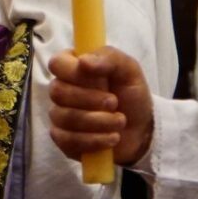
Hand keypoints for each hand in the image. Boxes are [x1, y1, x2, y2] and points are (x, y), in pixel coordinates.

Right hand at [49, 46, 154, 165]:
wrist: (141, 129)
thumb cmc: (131, 95)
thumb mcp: (129, 70)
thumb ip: (109, 58)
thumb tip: (83, 61)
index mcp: (73, 67)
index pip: (57, 64)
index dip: (74, 72)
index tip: (99, 79)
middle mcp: (62, 89)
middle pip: (58, 92)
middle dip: (91, 100)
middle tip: (114, 103)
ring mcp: (59, 116)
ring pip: (65, 118)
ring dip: (98, 122)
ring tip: (120, 122)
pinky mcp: (63, 140)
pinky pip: (68, 140)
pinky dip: (94, 140)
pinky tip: (110, 138)